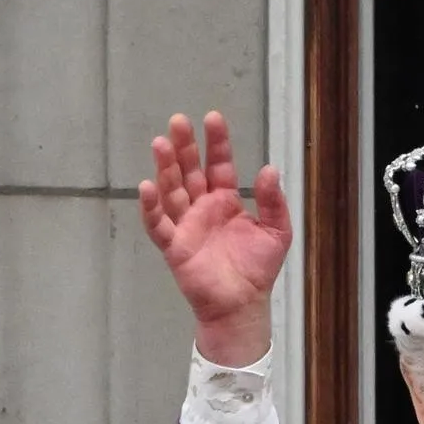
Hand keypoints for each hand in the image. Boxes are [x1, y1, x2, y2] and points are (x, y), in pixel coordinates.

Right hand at [137, 112, 291, 365]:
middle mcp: (202, 208)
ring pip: (171, 190)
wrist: (244, 305)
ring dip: (165, 167)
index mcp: (225, 201)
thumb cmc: (257, 269)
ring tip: (161, 143)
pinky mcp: (174, 246)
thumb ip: (273, 202)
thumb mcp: (276, 232)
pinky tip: (147, 186)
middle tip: (179, 120)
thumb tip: (270, 169)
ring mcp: (185, 224)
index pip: (218, 165)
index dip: (216, 143)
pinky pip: (158, 224)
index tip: (213, 118)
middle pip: (189, 171)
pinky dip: (151, 207)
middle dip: (185, 147)